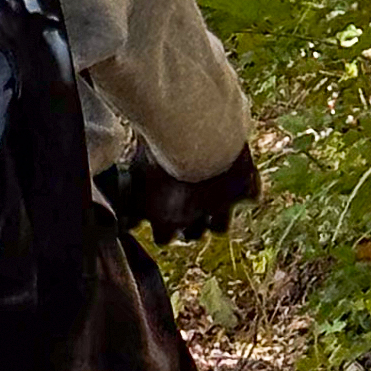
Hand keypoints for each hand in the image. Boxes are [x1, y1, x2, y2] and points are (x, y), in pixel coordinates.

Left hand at [111, 146, 259, 242]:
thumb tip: (121, 192)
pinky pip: (249, 197)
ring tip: (208, 200)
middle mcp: (194, 220)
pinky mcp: (246, 191)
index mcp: (165, 218)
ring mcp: (222, 208)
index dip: (159, 224)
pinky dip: (245, 189)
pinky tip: (237, 178)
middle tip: (182, 208)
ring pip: (219, 228)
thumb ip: (134, 186)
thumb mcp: (136, 164)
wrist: (196, 132)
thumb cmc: (157, 145)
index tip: (156, 213)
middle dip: (186, 225)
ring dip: (214, 217)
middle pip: (191, 236)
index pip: (161, 238)